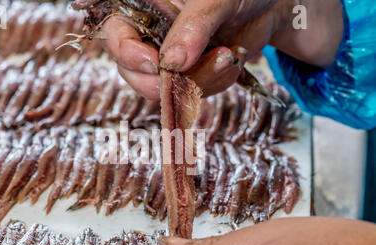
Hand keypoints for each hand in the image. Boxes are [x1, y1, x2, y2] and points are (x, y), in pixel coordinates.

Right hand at [98, 0, 342, 99]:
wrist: (270, 6)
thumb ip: (193, 26)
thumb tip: (171, 64)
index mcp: (146, 8)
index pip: (116, 36)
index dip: (128, 54)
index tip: (156, 64)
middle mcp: (151, 35)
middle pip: (133, 72)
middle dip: (167, 80)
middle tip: (195, 73)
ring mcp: (169, 58)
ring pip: (165, 89)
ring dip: (200, 82)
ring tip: (229, 56)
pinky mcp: (189, 75)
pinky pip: (191, 94)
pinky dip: (214, 85)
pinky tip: (231, 63)